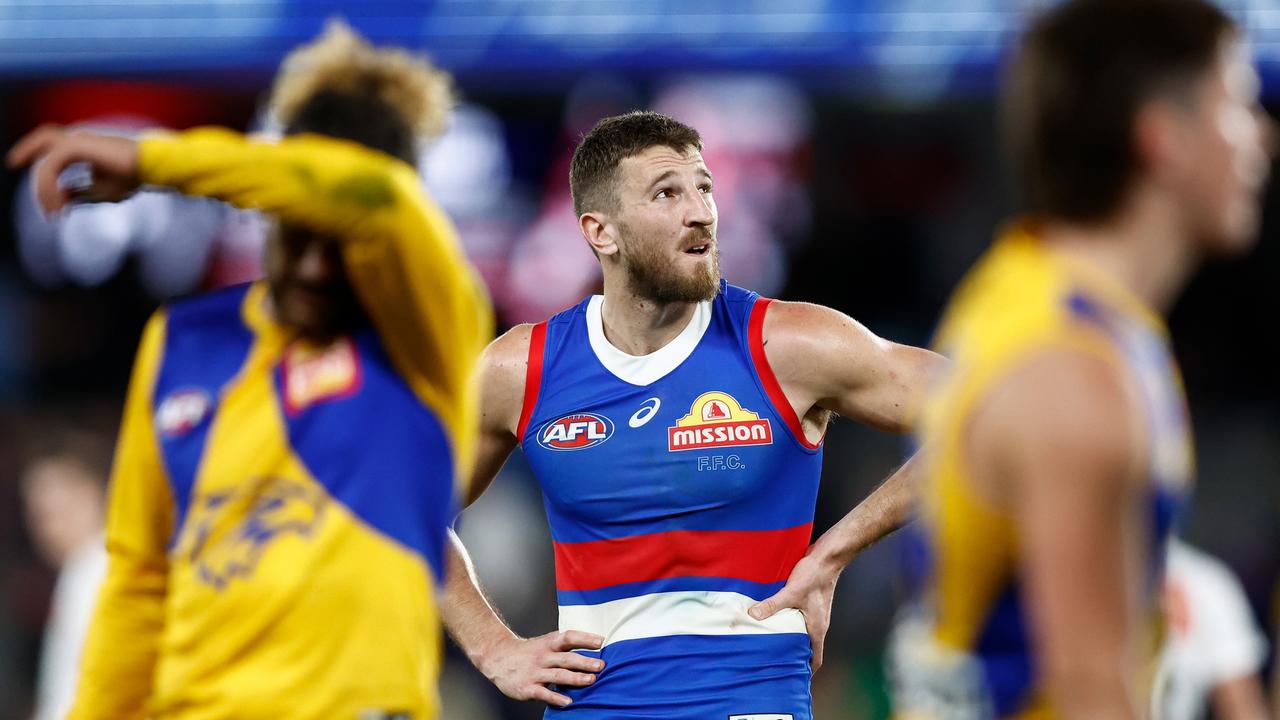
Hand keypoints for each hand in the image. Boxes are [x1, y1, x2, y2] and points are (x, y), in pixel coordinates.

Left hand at [6, 123, 140, 212]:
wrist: (151, 168)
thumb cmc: (132, 177)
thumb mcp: (100, 191)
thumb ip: (78, 193)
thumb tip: (59, 199)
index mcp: (85, 145)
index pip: (55, 151)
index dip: (48, 176)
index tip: (53, 208)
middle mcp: (78, 137)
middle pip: (43, 138)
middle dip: (26, 150)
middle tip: (12, 162)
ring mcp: (76, 139)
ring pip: (45, 161)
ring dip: (41, 186)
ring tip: (49, 210)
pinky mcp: (75, 147)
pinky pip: (50, 168)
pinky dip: (49, 188)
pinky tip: (57, 207)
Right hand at [478, 629, 604, 706]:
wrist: (497, 657)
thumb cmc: (527, 652)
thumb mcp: (544, 643)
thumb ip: (563, 647)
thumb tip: (592, 647)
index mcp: (548, 644)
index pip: (569, 638)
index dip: (585, 639)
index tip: (600, 641)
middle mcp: (543, 657)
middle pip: (567, 658)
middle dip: (585, 662)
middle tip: (601, 665)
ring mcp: (535, 672)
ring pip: (558, 675)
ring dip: (576, 678)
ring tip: (591, 681)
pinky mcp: (527, 687)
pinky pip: (543, 693)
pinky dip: (556, 697)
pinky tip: (568, 702)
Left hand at [748, 549, 840, 670]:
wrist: (827, 557)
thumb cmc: (815, 575)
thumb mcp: (792, 592)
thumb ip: (773, 604)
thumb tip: (753, 615)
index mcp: (817, 628)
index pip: (816, 658)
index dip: (806, 671)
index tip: (793, 679)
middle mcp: (818, 624)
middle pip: (807, 648)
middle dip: (792, 656)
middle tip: (774, 662)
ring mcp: (814, 614)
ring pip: (801, 633)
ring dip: (788, 638)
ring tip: (770, 643)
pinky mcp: (808, 603)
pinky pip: (797, 619)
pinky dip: (787, 623)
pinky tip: (773, 619)